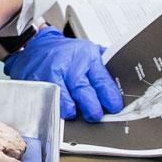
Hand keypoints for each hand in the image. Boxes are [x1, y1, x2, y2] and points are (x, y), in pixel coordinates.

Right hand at [2, 28, 123, 121]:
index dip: (110, 96)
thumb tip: (123, 83)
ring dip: (71, 110)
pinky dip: (55, 108)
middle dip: (92, 108)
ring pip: (64, 99)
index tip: (115, 106)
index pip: (101, 80)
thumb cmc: (67, 52)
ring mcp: (53, 75)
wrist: (38, 46)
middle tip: (95, 115)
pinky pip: (49, 101)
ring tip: (76, 113)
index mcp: (87, 57)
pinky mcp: (39, 83)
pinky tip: (60, 110)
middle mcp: (70, 65)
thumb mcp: (89, 51)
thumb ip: (105, 65)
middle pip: (83, 91)